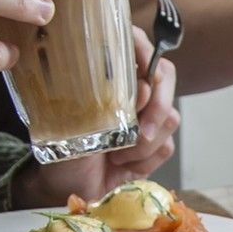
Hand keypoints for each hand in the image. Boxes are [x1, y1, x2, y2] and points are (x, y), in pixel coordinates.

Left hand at [11, 27, 179, 207]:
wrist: (66, 188)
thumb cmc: (62, 149)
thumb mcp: (71, 114)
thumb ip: (102, 93)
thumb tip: (141, 86)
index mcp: (106, 72)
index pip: (136, 42)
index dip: (146, 51)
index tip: (145, 71)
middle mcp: (130, 90)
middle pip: (165, 77)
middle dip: (157, 107)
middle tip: (139, 131)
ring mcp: (146, 117)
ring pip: (170, 117)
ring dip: (145, 142)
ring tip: (116, 156)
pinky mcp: (154, 146)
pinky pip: (167, 146)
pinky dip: (146, 160)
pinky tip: (124, 167)